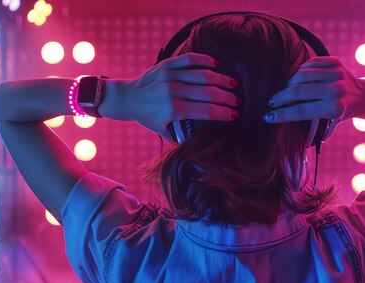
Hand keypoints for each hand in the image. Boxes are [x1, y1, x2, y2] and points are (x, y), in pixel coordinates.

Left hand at [119, 53, 240, 142]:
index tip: (235, 115)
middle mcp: (173, 91)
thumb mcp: (163, 130)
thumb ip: (181, 136)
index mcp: (174, 109)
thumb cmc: (147, 116)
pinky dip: (206, 60)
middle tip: (238, 100)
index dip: (224, 113)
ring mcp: (171, 75)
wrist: (127, 97)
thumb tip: (202, 141)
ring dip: (222, 79)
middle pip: (210, 92)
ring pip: (204, 75)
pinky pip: (191, 59)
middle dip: (228, 97)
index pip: (207, 111)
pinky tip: (218, 65)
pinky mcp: (168, 64)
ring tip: (234, 84)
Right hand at [263, 56, 364, 123]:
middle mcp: (336, 89)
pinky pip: (308, 64)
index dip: (281, 114)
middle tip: (270, 102)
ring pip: (300, 75)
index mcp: (335, 107)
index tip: (267, 116)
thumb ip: (308, 123)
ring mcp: (336, 73)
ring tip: (283, 91)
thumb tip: (281, 126)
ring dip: (287, 84)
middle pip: (297, 91)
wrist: (363, 96)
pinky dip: (299, 72)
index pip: (301, 110)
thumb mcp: (328, 122)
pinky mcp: (334, 61)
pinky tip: (296, 80)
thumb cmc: (340, 112)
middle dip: (279, 97)